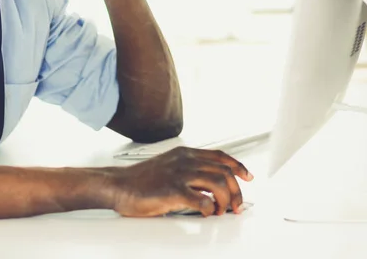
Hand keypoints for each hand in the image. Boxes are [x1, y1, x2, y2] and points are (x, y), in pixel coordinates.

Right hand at [111, 147, 253, 216]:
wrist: (118, 185)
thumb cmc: (140, 180)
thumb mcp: (168, 167)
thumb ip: (188, 171)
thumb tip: (209, 187)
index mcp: (184, 154)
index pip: (220, 156)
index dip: (238, 166)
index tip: (248, 176)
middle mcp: (185, 160)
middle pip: (224, 171)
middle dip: (236, 190)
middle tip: (235, 205)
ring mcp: (179, 174)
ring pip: (218, 183)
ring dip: (226, 200)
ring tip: (221, 211)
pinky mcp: (173, 190)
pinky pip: (202, 200)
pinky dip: (210, 208)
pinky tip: (206, 213)